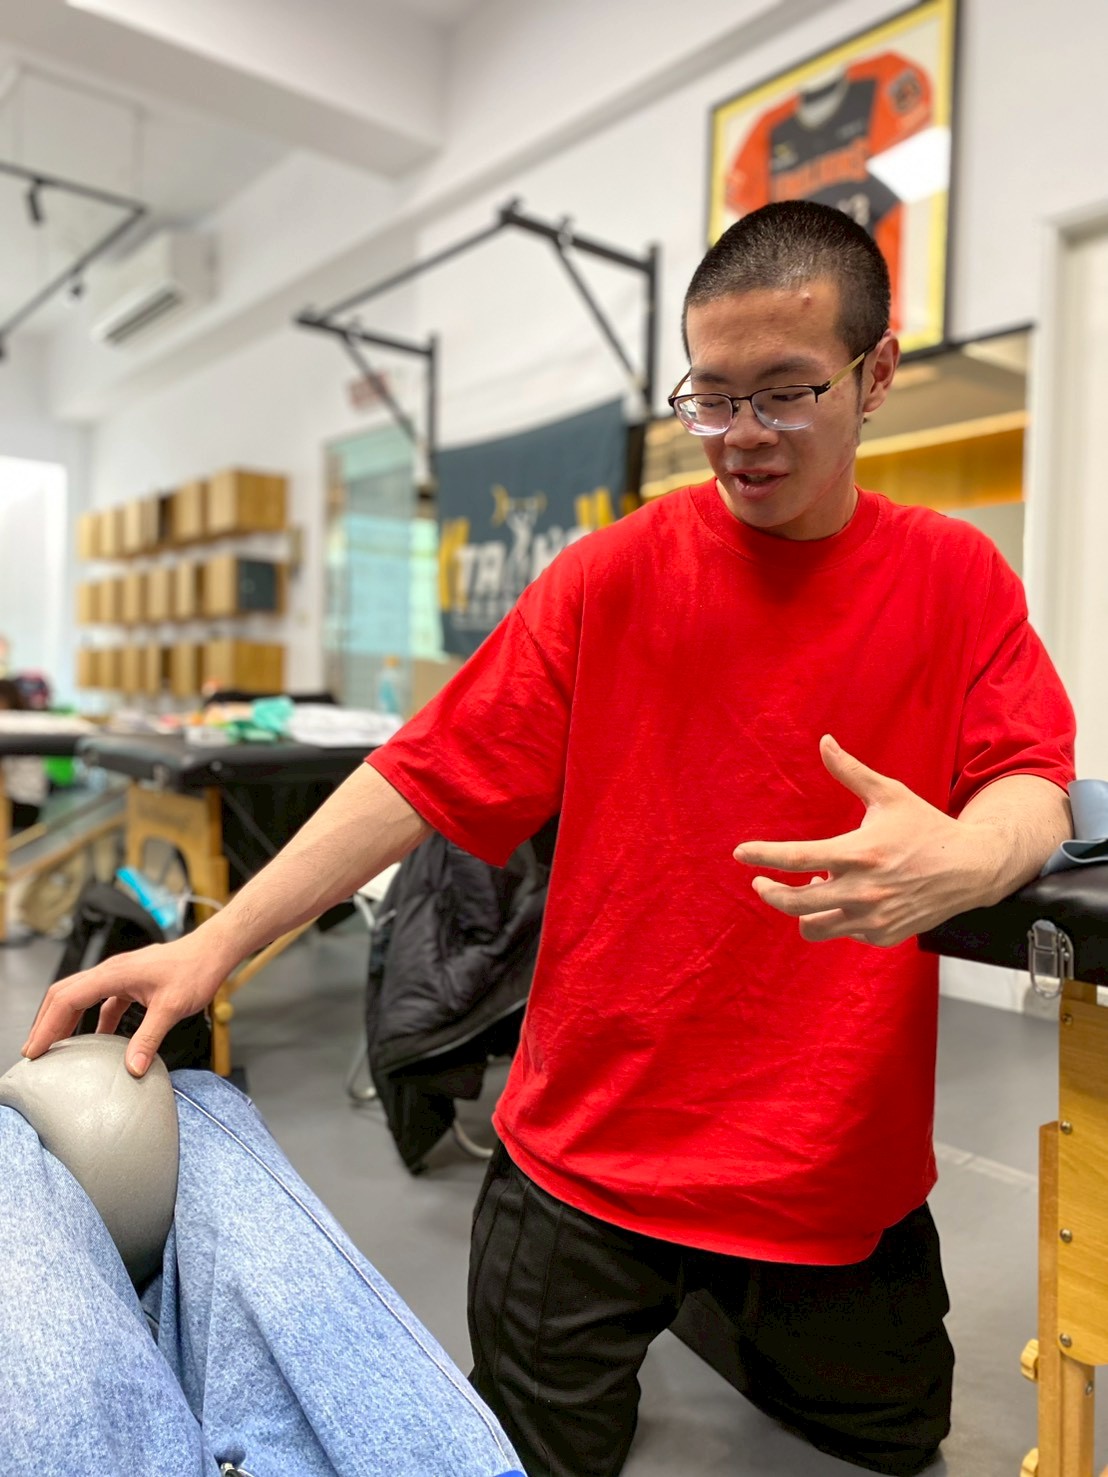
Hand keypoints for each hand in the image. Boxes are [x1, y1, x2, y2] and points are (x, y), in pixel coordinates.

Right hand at [21, 930, 230, 1077]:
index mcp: (114, 974)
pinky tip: (99, 1040)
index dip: (47, 1025)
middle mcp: (112, 971)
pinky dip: (94, 1020)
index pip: (67, 999)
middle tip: (36, 1052)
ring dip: (67, 1020)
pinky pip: (103, 1001)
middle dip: (47, 1022)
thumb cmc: (195, 969)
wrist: (214, 950)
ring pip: (82, 996)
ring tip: (58, 1047)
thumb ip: (149, 1038)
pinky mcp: (132, 981)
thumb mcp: (171, 1008)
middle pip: (65, 994)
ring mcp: (121, 975)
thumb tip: (132, 1068)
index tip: (35, 1050)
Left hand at [734, 735, 1000, 947]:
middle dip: (769, 891)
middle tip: (760, 882)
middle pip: (795, 902)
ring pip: (812, 926)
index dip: (763, 856)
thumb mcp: (889, 794)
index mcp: (859, 853)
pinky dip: (835, 917)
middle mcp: (863, 891)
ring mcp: (873, 917)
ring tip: (809, 889)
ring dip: (800, 910)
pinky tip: (845, 898)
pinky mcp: (883, 935)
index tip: (739, 853)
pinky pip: (841, 932)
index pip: (797, 858)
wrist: (972, 868)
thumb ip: (851, 771)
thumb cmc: (926, 827)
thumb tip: (824, 741)